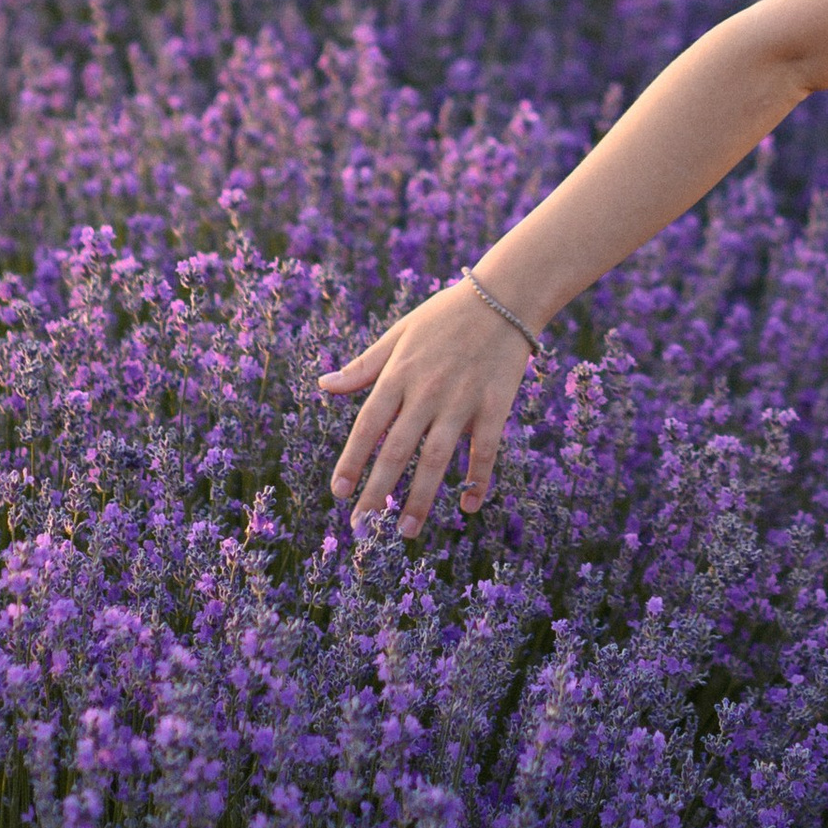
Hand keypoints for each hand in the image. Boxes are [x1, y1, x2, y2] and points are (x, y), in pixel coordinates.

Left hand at [317, 279, 536, 540]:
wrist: (504, 296)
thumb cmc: (446, 315)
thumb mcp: (399, 334)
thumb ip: (364, 367)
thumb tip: (323, 386)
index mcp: (399, 374)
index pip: (368, 425)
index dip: (352, 460)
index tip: (338, 492)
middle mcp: (426, 391)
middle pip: (398, 449)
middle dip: (378, 491)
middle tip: (364, 528)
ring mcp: (462, 400)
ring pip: (437, 458)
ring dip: (421, 498)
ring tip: (407, 531)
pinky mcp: (495, 405)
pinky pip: (484, 450)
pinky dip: (478, 480)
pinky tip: (469, 507)